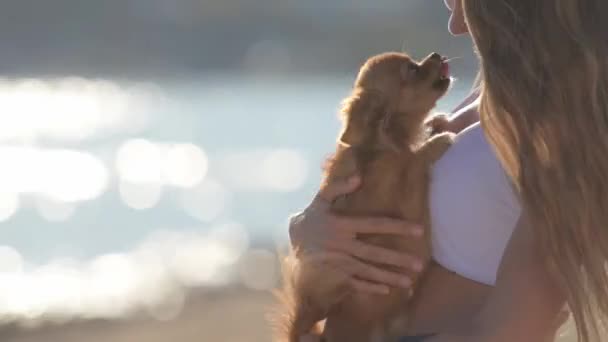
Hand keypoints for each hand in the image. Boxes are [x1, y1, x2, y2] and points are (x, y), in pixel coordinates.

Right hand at [288, 175, 424, 293]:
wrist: (289, 246)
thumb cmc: (310, 220)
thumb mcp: (319, 201)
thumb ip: (337, 187)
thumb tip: (358, 177)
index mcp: (341, 225)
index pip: (373, 224)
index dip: (396, 226)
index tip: (419, 230)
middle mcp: (341, 245)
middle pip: (374, 253)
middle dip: (397, 259)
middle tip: (420, 264)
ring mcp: (338, 262)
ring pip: (368, 271)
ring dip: (389, 277)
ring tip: (409, 282)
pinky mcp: (334, 275)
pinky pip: (355, 283)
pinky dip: (370, 288)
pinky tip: (387, 290)